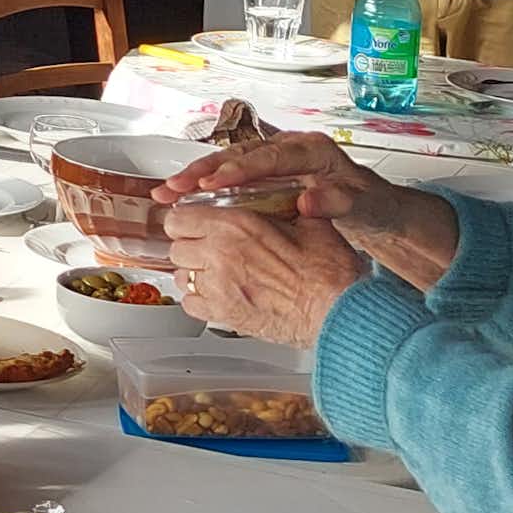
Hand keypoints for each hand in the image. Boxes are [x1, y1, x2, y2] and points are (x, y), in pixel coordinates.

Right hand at [156, 132, 456, 290]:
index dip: (241, 169)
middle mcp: (291, 149)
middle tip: (179, 187)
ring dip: (198, 178)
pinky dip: (206, 188)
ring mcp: (277, 162)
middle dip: (206, 170)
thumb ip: (340, 203)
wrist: (381, 215)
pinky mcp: (268, 177)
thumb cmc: (375, 210)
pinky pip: (231, 177)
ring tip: (169, 192)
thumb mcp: (365, 209)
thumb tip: (311, 200)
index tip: (217, 182)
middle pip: (241, 154)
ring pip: (229, 164)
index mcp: (315, 151)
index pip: (271, 156)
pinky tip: (183, 199)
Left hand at [164, 202, 364, 350]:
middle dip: (190, 247)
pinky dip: (199, 300)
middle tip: (208, 250)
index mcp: (235, 225)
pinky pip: (190, 305)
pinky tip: (218, 295)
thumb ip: (286, 207)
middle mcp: (219, 254)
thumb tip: (287, 198)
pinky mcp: (222, 314)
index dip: (185, 221)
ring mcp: (218, 286)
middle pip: (177, 248)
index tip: (193, 224)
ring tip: (215, 273)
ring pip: (181, 277)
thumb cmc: (327, 272)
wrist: (336, 310)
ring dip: (194, 274)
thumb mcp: (309, 223)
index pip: (179, 217)